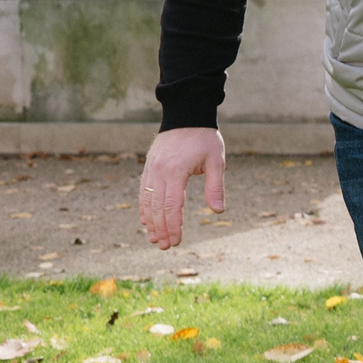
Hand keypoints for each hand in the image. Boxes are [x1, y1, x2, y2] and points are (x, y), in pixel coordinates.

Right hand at [139, 127, 225, 249]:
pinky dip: (144, 207)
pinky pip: (143, 191)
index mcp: (175, 171)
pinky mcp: (149, 167)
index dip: (173, 226)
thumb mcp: (216, 161)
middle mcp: (159, 171)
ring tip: (154, 239)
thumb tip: (218, 211)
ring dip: (150, 222)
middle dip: (161, 229)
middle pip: (157, 207)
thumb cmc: (204, 138)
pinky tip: (146, 220)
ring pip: (147, 200)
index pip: (172, 205)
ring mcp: (151, 169)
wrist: (186, 115)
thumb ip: (216, 186)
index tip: (176, 241)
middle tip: (165, 247)